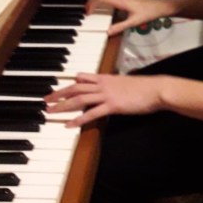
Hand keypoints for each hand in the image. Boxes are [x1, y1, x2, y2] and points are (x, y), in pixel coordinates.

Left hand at [45, 72, 164, 126]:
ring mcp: (107, 94)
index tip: (57, 89)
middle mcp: (103, 84)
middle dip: (59, 94)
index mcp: (106, 78)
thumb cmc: (145, 87)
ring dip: (63, 106)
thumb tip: (108, 88)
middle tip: (46, 100)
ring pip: (79, 99)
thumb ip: (114, 85)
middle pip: (75, 87)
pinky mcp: (112, 105)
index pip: (82, 78)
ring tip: (51, 112)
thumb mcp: (126, 83)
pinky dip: (79, 119)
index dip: (68, 84)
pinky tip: (69, 125)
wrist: (156, 89)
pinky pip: (92, 113)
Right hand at [85, 0, 176, 36]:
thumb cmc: (148, 13)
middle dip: (92, 1)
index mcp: (121, 0)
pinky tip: (103, 6)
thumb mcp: (133, 22)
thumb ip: (119, 27)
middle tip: (85, 11)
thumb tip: (107, 32)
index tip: (87, 12)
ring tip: (91, 8)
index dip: (92, 4)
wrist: (159, 6)